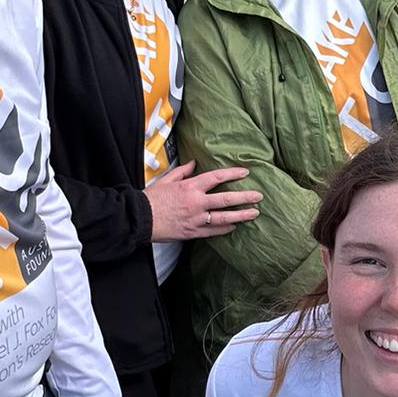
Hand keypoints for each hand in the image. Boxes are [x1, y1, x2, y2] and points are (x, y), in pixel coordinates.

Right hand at [145, 162, 261, 239]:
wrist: (139, 219)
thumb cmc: (151, 198)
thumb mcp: (166, 180)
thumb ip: (183, 171)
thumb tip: (194, 163)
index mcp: (190, 187)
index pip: (216, 177)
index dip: (232, 174)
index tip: (245, 172)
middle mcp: (196, 203)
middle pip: (226, 199)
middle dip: (245, 197)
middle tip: (259, 196)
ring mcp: (195, 219)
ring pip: (224, 218)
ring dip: (241, 215)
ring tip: (254, 213)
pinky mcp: (192, 232)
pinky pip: (213, 231)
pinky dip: (225, 229)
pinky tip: (235, 226)